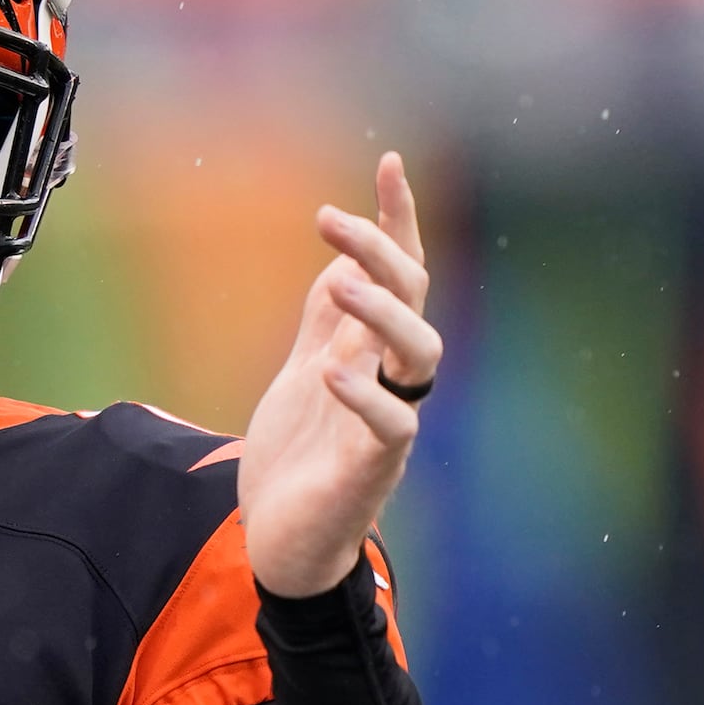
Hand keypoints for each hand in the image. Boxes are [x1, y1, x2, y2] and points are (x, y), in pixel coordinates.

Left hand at [239, 152, 439, 599]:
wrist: (284, 542)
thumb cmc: (299, 460)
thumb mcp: (304, 373)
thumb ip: (323, 323)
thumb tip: (340, 260)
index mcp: (372, 352)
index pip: (401, 274)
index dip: (398, 220)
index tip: (389, 162)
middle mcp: (391, 380)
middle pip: (413, 300)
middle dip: (381, 251)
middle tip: (327, 219)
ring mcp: (388, 421)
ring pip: (419, 354)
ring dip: (382, 313)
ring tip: (339, 283)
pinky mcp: (371, 469)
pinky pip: (391, 426)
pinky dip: (365, 395)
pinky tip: (332, 372)